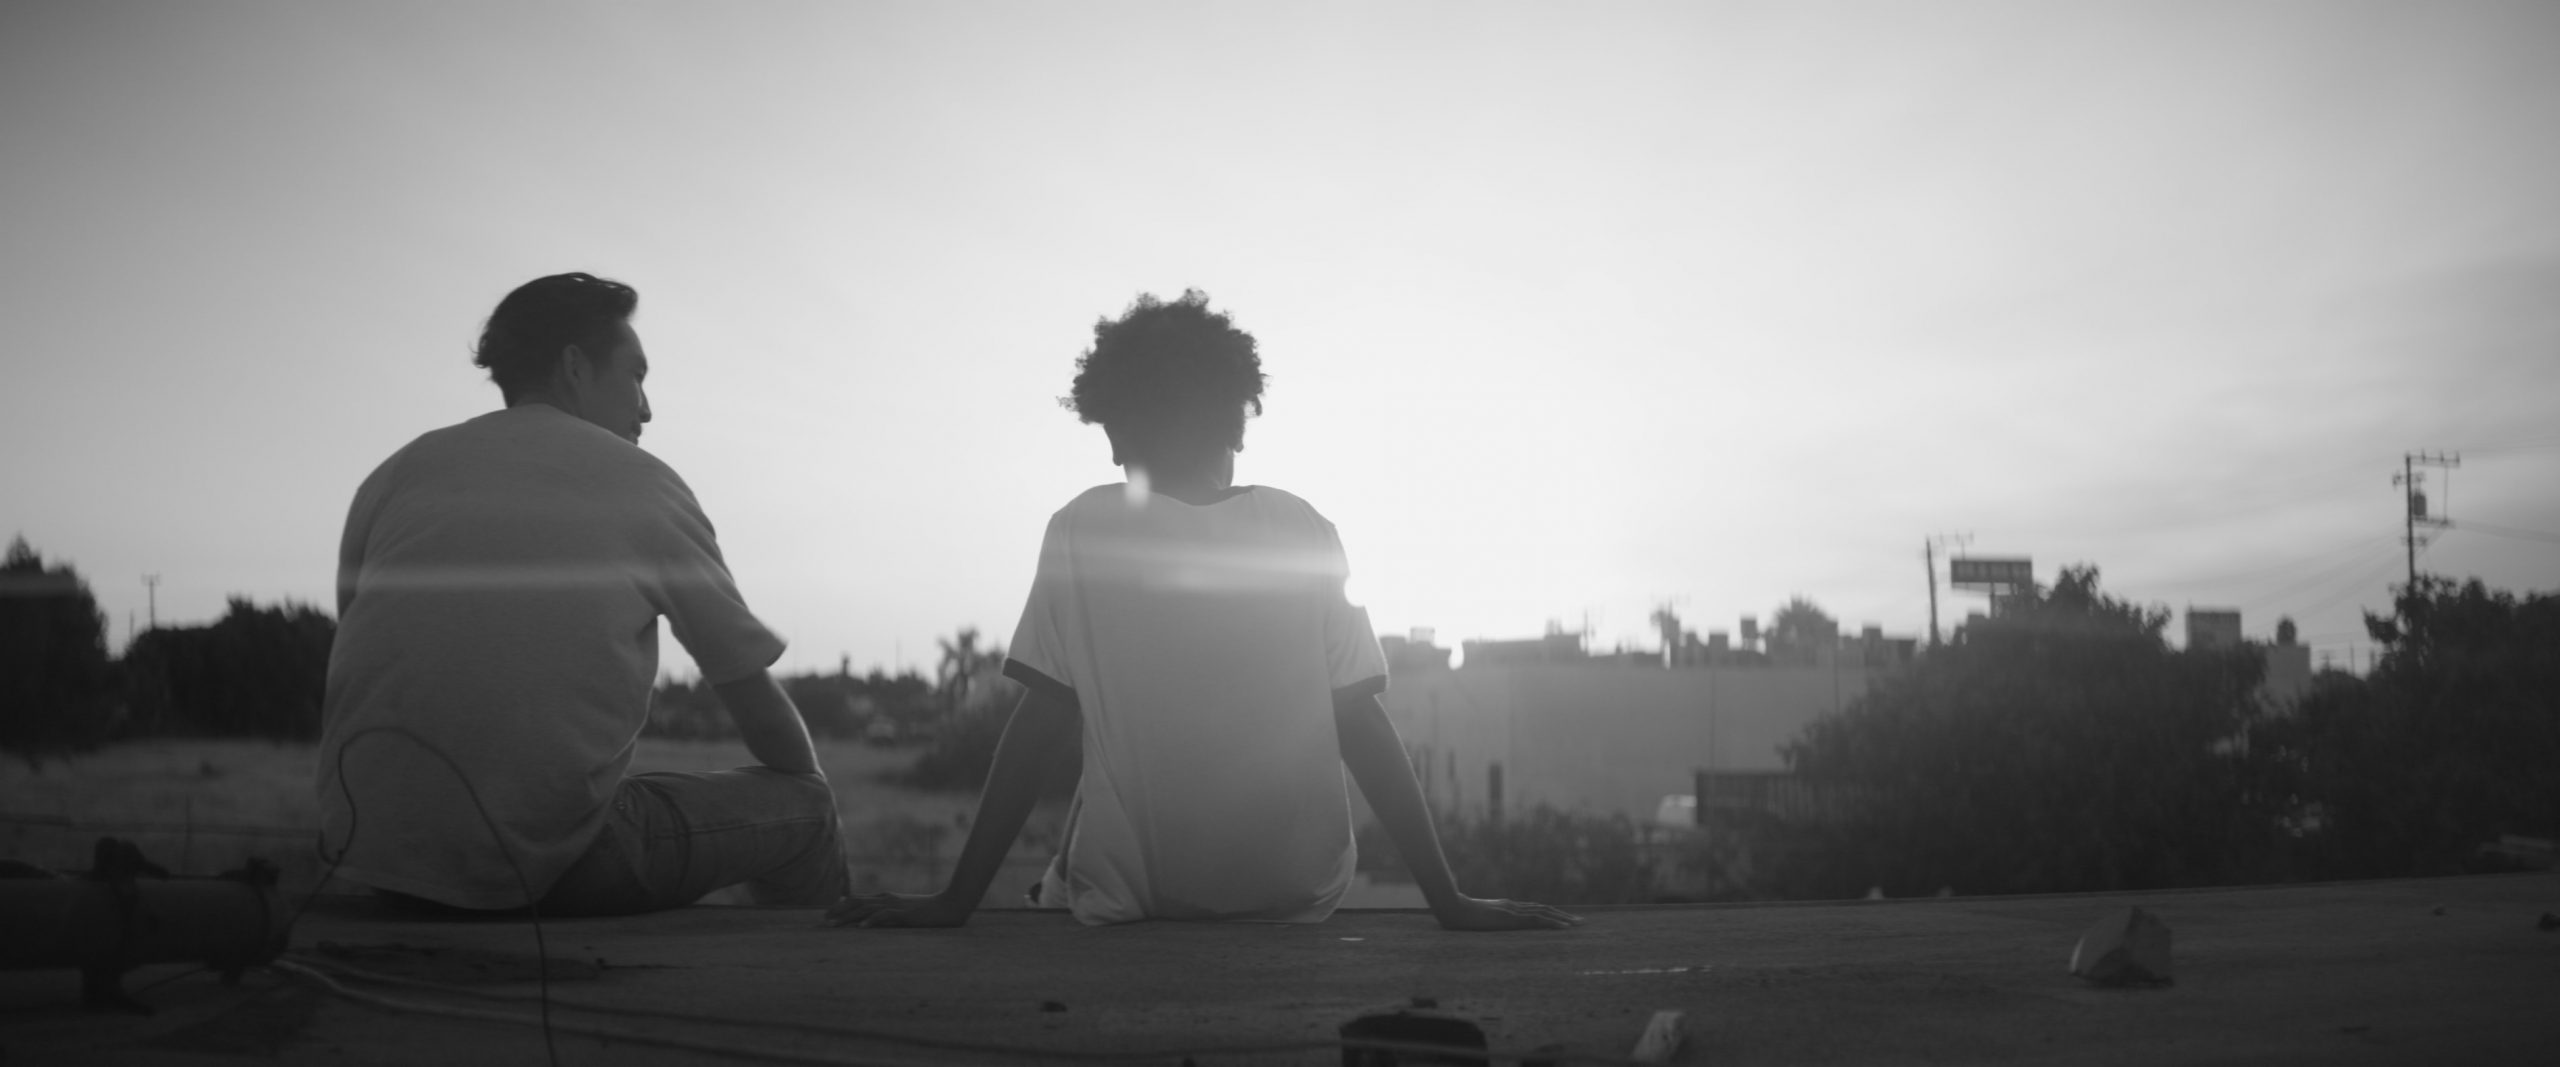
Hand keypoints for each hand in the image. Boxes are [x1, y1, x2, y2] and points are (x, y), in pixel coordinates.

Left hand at [823, 891, 972, 928]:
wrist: (948, 906)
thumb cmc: (925, 911)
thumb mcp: (901, 909)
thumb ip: (885, 909)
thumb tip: (867, 914)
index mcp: (885, 898)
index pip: (857, 899)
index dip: (840, 906)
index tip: (826, 914)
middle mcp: (886, 899)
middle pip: (857, 903)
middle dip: (838, 911)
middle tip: (823, 921)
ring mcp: (895, 905)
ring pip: (866, 909)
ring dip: (848, 917)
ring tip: (833, 925)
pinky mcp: (904, 914)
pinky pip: (885, 916)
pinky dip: (872, 921)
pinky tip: (861, 928)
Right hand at [1433, 895, 1583, 931]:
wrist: (1453, 908)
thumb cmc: (1459, 913)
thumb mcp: (1474, 916)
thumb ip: (1483, 916)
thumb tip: (1483, 921)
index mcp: (1507, 907)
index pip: (1534, 909)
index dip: (1550, 913)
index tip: (1564, 918)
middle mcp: (1513, 907)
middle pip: (1543, 909)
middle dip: (1563, 916)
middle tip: (1580, 922)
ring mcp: (1513, 911)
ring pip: (1544, 913)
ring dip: (1562, 919)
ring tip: (1577, 925)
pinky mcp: (1512, 918)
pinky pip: (1536, 921)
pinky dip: (1552, 923)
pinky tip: (1564, 928)